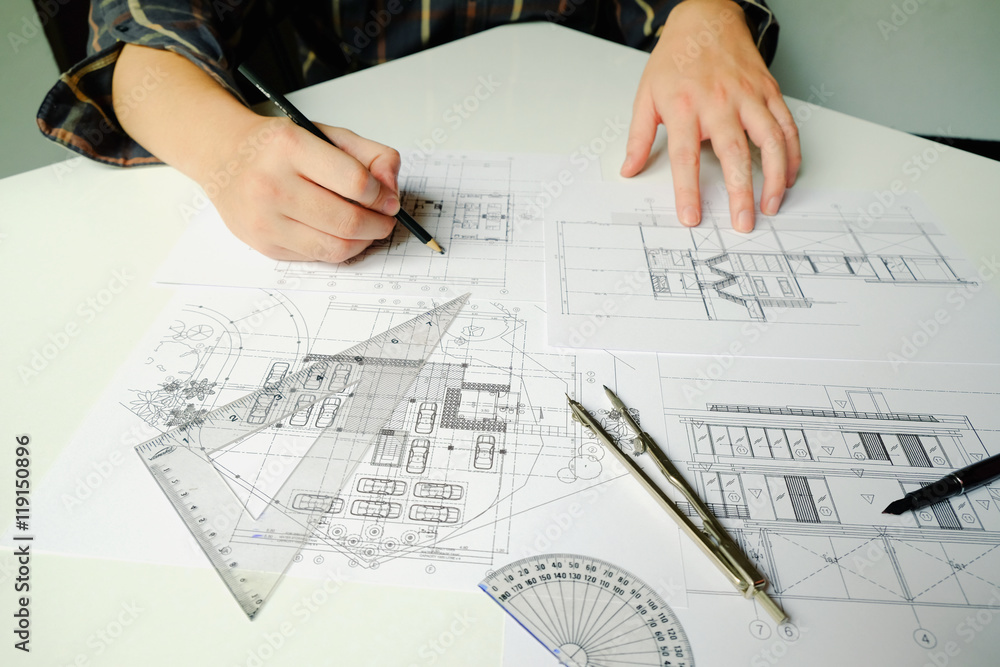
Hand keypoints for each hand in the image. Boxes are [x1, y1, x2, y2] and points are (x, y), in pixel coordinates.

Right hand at [204, 117, 401, 261]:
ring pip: (335, 247)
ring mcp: (265, 219)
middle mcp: (272, 184)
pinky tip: (339, 233)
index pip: (355, 182)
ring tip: (369, 229)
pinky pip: (317, 257)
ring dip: (363, 242)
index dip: (381, 194)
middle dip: (379, 224)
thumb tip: (391, 187)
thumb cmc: (277, 147)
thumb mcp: (325, 134)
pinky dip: (338, 248)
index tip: (387, 198)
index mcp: (290, 147)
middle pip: (348, 221)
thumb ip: (369, 154)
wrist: (224, 158)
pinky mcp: (264, 245)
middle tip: (385, 218)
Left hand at [621, 0, 800, 231]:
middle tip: (743, 223)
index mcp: (684, 108)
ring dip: (774, 177)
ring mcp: (748, 97)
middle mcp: (719, 103)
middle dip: (740, 193)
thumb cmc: (675, 60)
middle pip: (733, 154)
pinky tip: (788, 175)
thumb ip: (639, 137)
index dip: (688, 191)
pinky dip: (791, 153)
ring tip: (771, 205)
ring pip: (770, 141)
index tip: (692, 218)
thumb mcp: (646, 96)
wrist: (705, 19)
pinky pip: (786, 125)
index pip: (685, 158)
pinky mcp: (768, 92)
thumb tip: (629, 170)